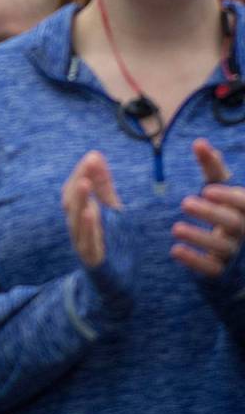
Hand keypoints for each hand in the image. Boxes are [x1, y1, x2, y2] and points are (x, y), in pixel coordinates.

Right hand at [62, 151, 121, 266]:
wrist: (115, 286)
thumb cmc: (112, 245)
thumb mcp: (112, 212)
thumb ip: (104, 187)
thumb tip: (96, 156)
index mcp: (81, 215)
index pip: (74, 189)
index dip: (81, 173)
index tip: (93, 156)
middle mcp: (77, 227)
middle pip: (71, 202)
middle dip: (79, 182)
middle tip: (89, 163)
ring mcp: (82, 243)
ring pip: (75, 220)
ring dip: (80, 201)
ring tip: (85, 183)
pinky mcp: (92, 259)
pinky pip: (86, 241)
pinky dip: (88, 226)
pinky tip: (92, 212)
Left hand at [172, 139, 244, 277]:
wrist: (229, 250)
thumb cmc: (224, 209)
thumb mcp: (219, 187)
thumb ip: (211, 167)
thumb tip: (199, 142)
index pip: (244, 204)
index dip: (229, 197)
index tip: (207, 189)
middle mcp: (243, 232)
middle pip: (234, 224)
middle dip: (211, 213)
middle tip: (185, 202)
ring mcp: (234, 253)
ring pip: (223, 249)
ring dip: (200, 238)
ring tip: (176, 228)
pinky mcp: (222, 271)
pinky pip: (212, 269)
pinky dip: (195, 261)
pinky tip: (175, 251)